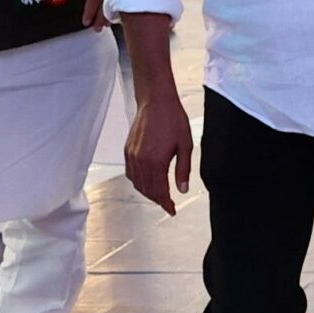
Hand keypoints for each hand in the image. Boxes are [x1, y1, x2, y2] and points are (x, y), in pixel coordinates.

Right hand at [125, 93, 193, 214]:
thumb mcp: (186, 145)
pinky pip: (130, 173)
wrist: (156, 102)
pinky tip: (147, 181)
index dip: (166, 203)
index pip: (159, 191)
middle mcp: (141, 161)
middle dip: (158, 199)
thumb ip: (183, 169)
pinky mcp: (127, 150)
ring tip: (159, 194)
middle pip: (147, 190)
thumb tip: (182, 189)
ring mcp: (132, 156)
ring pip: (137, 183)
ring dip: (147, 192)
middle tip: (168, 204)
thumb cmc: (173, 120)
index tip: (171, 210)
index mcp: (156, 161)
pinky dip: (138, 181)